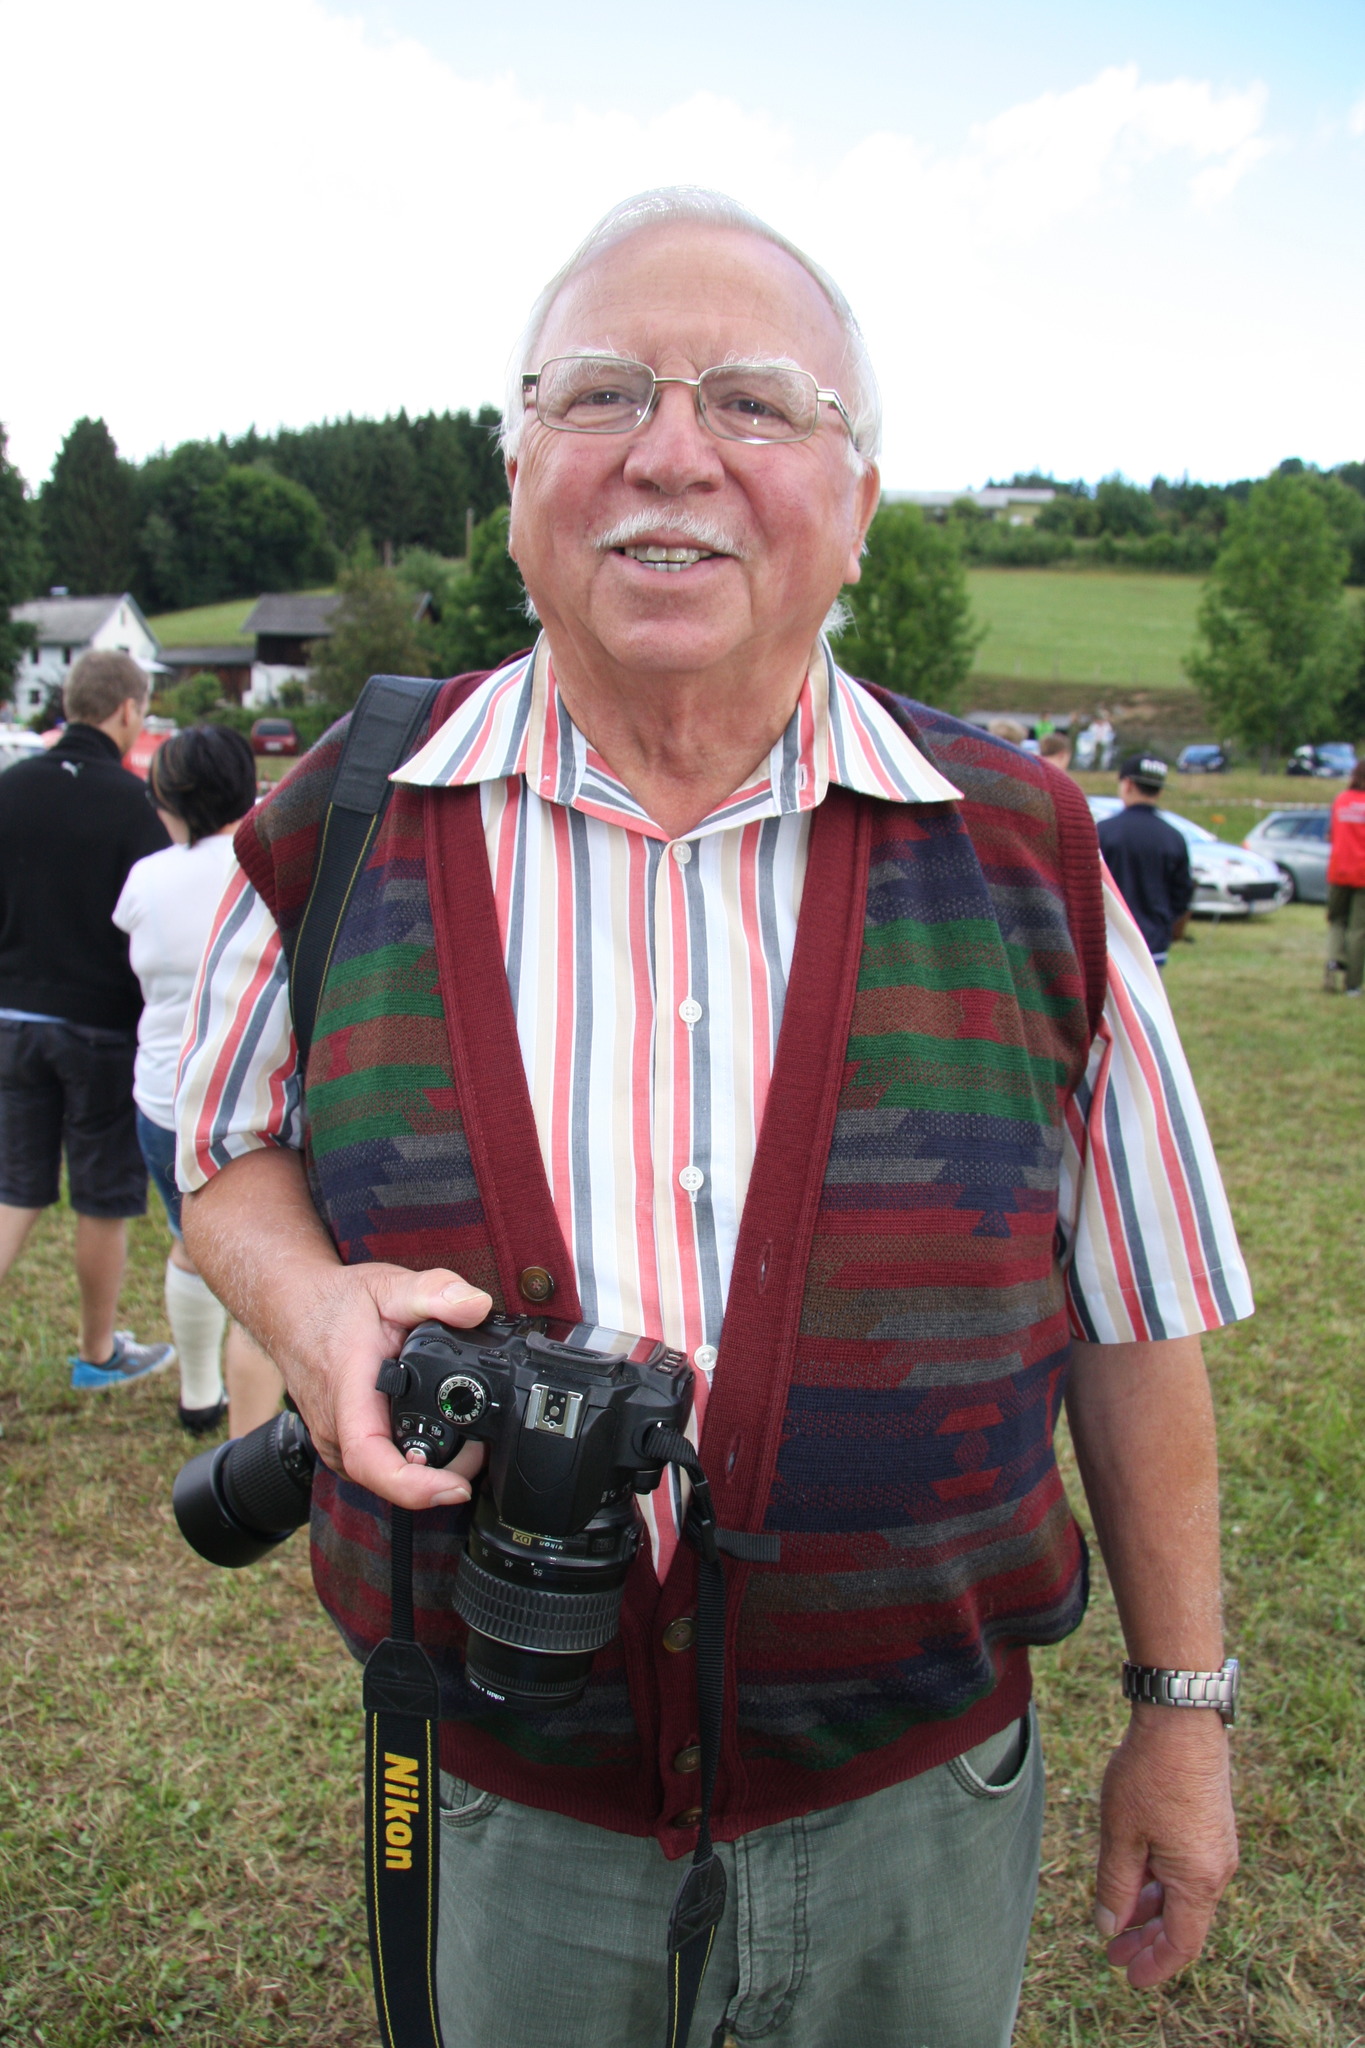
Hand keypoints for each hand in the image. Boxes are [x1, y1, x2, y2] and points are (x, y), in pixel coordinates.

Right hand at [278, 1261, 492, 1511]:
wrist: (290, 1309)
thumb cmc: (335, 1303)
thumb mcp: (388, 1286)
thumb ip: (434, 1292)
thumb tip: (476, 1305)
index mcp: (348, 1396)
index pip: (372, 1461)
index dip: (414, 1487)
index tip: (456, 1489)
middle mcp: (336, 1430)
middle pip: (389, 1478)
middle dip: (441, 1475)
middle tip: (482, 1446)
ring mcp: (335, 1441)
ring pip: (384, 1476)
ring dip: (428, 1471)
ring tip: (467, 1441)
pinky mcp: (341, 1443)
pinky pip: (378, 1465)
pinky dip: (411, 1461)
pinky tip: (438, 1438)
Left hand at [1093, 1706, 1237, 1987]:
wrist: (1181, 1717)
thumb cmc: (1149, 1774)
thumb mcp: (1121, 1834)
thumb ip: (1115, 1885)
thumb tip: (1110, 1927)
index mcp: (1199, 1880)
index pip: (1181, 1943)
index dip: (1155, 1965)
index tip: (1129, 1977)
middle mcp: (1217, 1868)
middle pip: (1185, 1923)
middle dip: (1147, 1940)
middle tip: (1113, 1953)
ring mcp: (1218, 1846)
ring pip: (1184, 1895)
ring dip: (1152, 1910)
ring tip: (1117, 1920)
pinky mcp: (1212, 1824)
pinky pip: (1188, 1869)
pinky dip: (1162, 1883)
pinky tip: (1135, 1879)